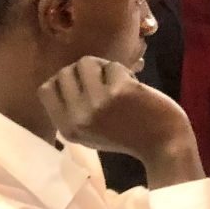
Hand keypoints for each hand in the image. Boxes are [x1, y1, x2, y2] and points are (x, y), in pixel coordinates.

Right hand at [39, 57, 201, 188]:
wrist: (165, 145)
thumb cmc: (130, 136)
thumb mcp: (90, 132)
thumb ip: (73, 110)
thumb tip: (63, 75)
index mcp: (67, 129)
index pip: (45, 89)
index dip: (63, 80)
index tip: (83, 84)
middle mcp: (77, 117)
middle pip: (65, 71)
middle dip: (87, 71)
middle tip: (106, 82)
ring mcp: (97, 103)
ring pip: (86, 62)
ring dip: (105, 67)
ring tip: (119, 82)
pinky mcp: (118, 91)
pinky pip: (113, 65)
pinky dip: (126, 72)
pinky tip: (136, 88)